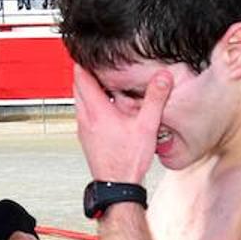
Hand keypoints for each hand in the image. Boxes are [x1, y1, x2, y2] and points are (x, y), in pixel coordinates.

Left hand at [72, 63, 170, 183]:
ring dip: (88, 89)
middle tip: (98, 64)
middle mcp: (85, 118)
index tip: (90, 52)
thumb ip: (155, 99)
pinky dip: (91, 104)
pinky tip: (107, 108)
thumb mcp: (147, 126)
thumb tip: (163, 77)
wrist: (118, 186)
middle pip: (77, 86)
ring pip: (79, 100)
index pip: (81, 77)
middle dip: (86, 73)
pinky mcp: (86, 138)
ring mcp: (83, 129)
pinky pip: (84, 113)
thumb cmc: (128, 161)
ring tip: (104, 83)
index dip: (84, 62)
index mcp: (97, 111)